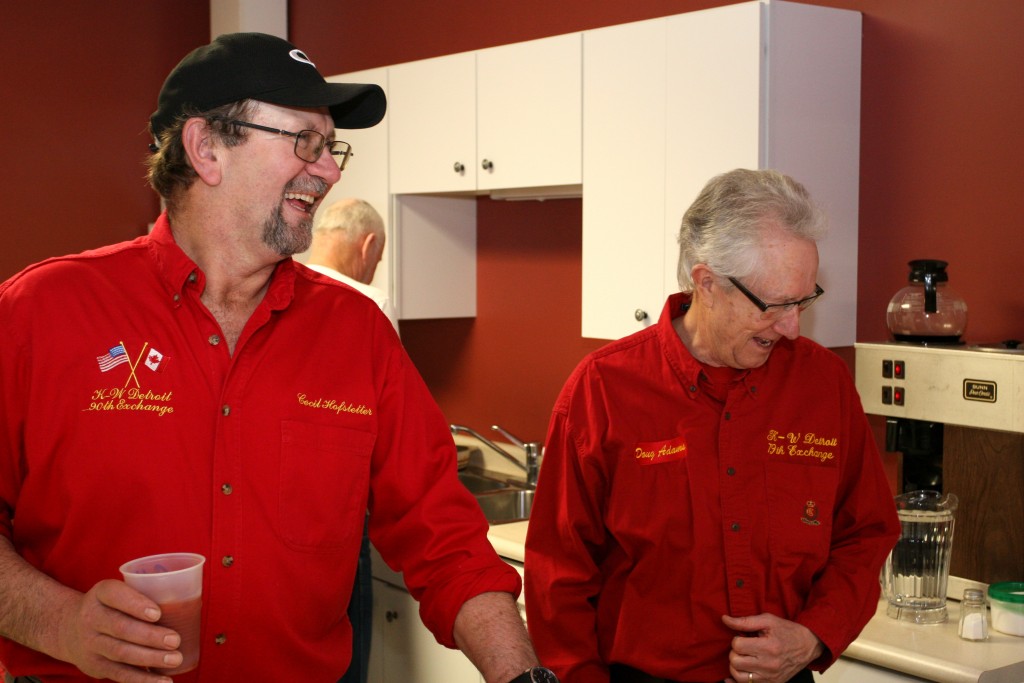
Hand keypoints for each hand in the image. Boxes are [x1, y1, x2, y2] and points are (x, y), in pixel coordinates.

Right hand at [55, 579, 183, 682]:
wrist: (68, 629)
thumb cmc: (111, 607)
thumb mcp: (119, 593)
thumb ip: (146, 595)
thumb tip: (190, 608)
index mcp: (101, 594)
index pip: (115, 595)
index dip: (136, 604)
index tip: (157, 613)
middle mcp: (91, 617)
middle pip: (121, 628)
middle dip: (150, 636)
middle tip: (175, 640)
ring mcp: (91, 644)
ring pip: (121, 653)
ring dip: (150, 658)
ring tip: (175, 659)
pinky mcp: (95, 666)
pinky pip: (119, 674)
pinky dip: (141, 680)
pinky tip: (162, 682)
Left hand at [720, 613, 822, 682]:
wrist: (808, 646)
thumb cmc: (786, 631)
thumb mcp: (768, 620)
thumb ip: (745, 621)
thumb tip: (724, 619)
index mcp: (769, 647)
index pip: (737, 646)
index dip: (737, 640)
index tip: (744, 638)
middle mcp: (770, 665)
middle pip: (735, 662)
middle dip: (735, 653)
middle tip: (743, 648)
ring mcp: (771, 678)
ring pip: (738, 676)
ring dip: (736, 666)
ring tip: (744, 658)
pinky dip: (738, 680)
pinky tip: (738, 673)